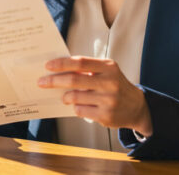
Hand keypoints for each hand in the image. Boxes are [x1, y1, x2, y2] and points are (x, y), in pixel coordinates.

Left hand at [37, 56, 152, 135]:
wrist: (136, 106)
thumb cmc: (114, 85)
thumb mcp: (106, 72)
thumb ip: (87, 69)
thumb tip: (57, 70)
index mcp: (108, 67)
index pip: (80, 62)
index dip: (62, 64)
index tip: (47, 66)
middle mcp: (110, 82)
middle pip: (74, 80)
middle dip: (54, 81)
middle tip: (41, 82)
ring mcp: (109, 100)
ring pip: (75, 97)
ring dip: (65, 97)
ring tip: (64, 97)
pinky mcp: (106, 115)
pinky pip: (80, 111)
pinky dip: (75, 108)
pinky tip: (79, 106)